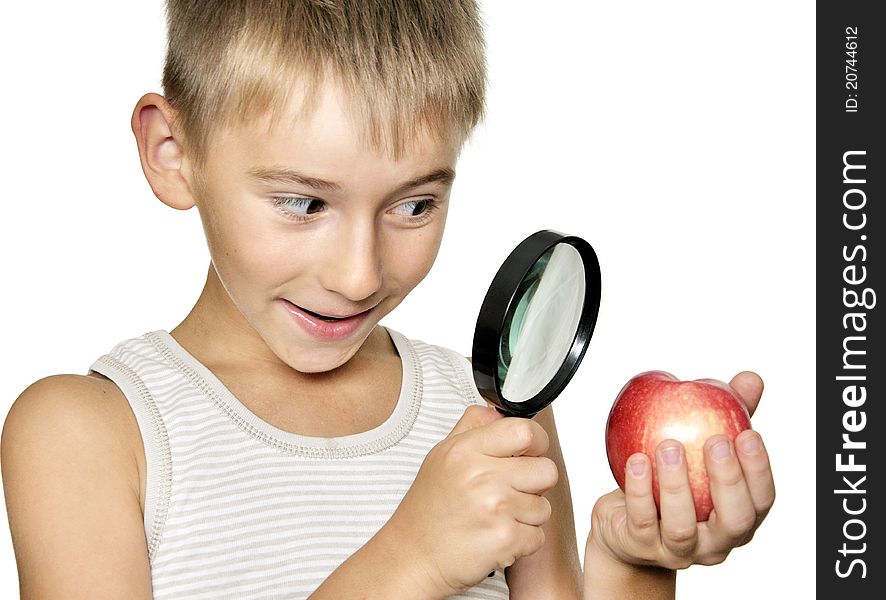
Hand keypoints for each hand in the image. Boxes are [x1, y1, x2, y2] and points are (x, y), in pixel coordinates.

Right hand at [385, 405, 558, 596]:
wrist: (412, 559)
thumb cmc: (428, 510)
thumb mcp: (441, 456)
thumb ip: (472, 427)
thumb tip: (498, 411)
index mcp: (466, 450)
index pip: (525, 431)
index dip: (535, 444)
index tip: (527, 455)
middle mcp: (481, 475)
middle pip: (546, 470)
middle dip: (534, 485)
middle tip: (508, 493)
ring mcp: (495, 508)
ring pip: (544, 506)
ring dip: (526, 516)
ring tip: (496, 518)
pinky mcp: (506, 539)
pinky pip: (538, 536)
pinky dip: (522, 542)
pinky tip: (496, 537)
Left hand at [588, 371, 774, 569]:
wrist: (624, 521)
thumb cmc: (672, 479)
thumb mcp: (700, 446)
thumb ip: (727, 415)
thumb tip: (750, 379)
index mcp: (738, 518)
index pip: (760, 500)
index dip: (759, 470)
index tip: (749, 433)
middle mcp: (715, 542)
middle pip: (733, 520)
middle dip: (728, 480)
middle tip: (715, 440)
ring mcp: (678, 550)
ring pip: (683, 526)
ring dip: (677, 484)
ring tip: (668, 445)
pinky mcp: (641, 546)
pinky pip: (641, 520)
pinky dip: (639, 489)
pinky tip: (637, 461)